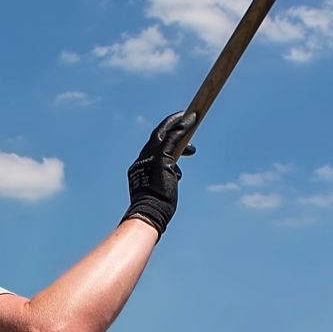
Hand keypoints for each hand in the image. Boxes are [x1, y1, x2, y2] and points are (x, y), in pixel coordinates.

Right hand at [123, 111, 196, 235]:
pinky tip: (193, 118)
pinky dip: (183, 126)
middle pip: (156, 137)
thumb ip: (165, 178)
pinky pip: (174, 137)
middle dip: (170, 127)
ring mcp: (150, 157)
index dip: (163, 141)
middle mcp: (142, 159)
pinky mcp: (161, 158)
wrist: (149, 213)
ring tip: (193, 119)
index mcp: (139, 168)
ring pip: (165, 133)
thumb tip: (176, 176)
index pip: (151, 149)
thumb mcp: (160, 189)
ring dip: (178, 123)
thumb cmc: (156, 208)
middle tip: (185, 121)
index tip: (176, 140)